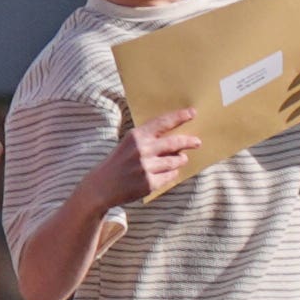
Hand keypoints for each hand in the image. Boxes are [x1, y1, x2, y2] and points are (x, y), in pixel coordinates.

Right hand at [81, 108, 200, 209]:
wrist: (102, 187)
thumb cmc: (118, 163)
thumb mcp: (128, 144)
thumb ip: (148, 140)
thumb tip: (177, 140)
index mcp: (136, 136)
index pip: (162, 123)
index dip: (179, 117)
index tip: (192, 112)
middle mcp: (142, 150)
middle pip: (174, 142)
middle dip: (189, 141)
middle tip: (197, 142)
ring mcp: (146, 167)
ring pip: (175, 161)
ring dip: (181, 159)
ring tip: (182, 158)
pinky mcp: (149, 183)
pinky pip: (170, 176)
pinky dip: (172, 173)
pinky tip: (169, 172)